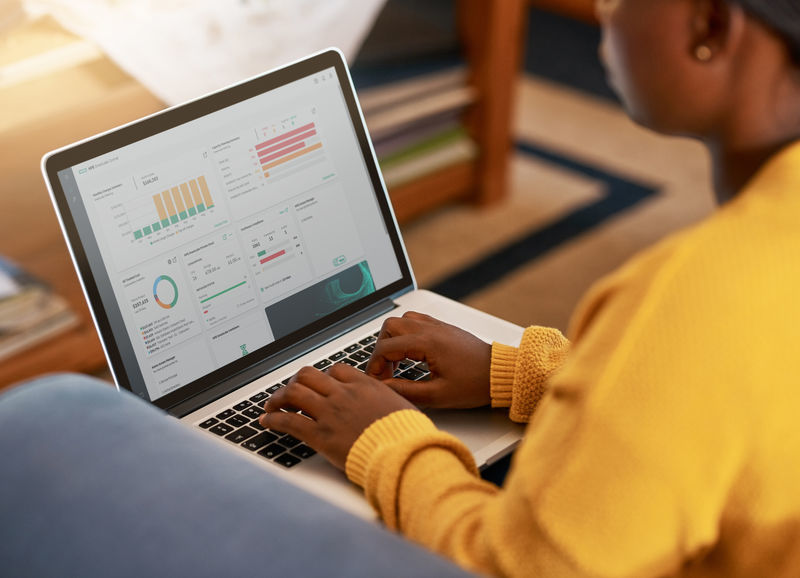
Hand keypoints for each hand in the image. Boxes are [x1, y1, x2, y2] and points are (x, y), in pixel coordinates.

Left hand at [259, 364, 415, 469]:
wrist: (402, 452)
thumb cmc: (407, 435)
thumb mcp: (403, 407)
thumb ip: (387, 401)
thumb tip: (387, 406)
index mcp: (365, 385)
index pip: (337, 370)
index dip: (324, 377)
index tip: (319, 385)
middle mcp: (344, 394)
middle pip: (309, 375)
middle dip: (296, 382)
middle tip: (290, 392)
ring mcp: (330, 412)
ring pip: (294, 392)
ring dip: (279, 397)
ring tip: (272, 404)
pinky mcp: (320, 434)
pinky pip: (289, 420)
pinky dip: (273, 418)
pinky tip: (266, 421)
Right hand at [366, 311, 491, 408]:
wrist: (501, 373)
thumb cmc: (476, 384)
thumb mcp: (438, 395)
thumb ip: (406, 391)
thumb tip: (384, 388)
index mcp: (427, 342)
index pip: (386, 348)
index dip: (375, 366)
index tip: (378, 381)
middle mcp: (430, 329)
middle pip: (390, 326)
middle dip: (381, 348)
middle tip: (386, 370)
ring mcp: (438, 326)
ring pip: (402, 320)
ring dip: (393, 338)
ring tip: (397, 362)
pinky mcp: (444, 328)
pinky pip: (416, 321)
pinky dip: (407, 334)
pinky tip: (412, 353)